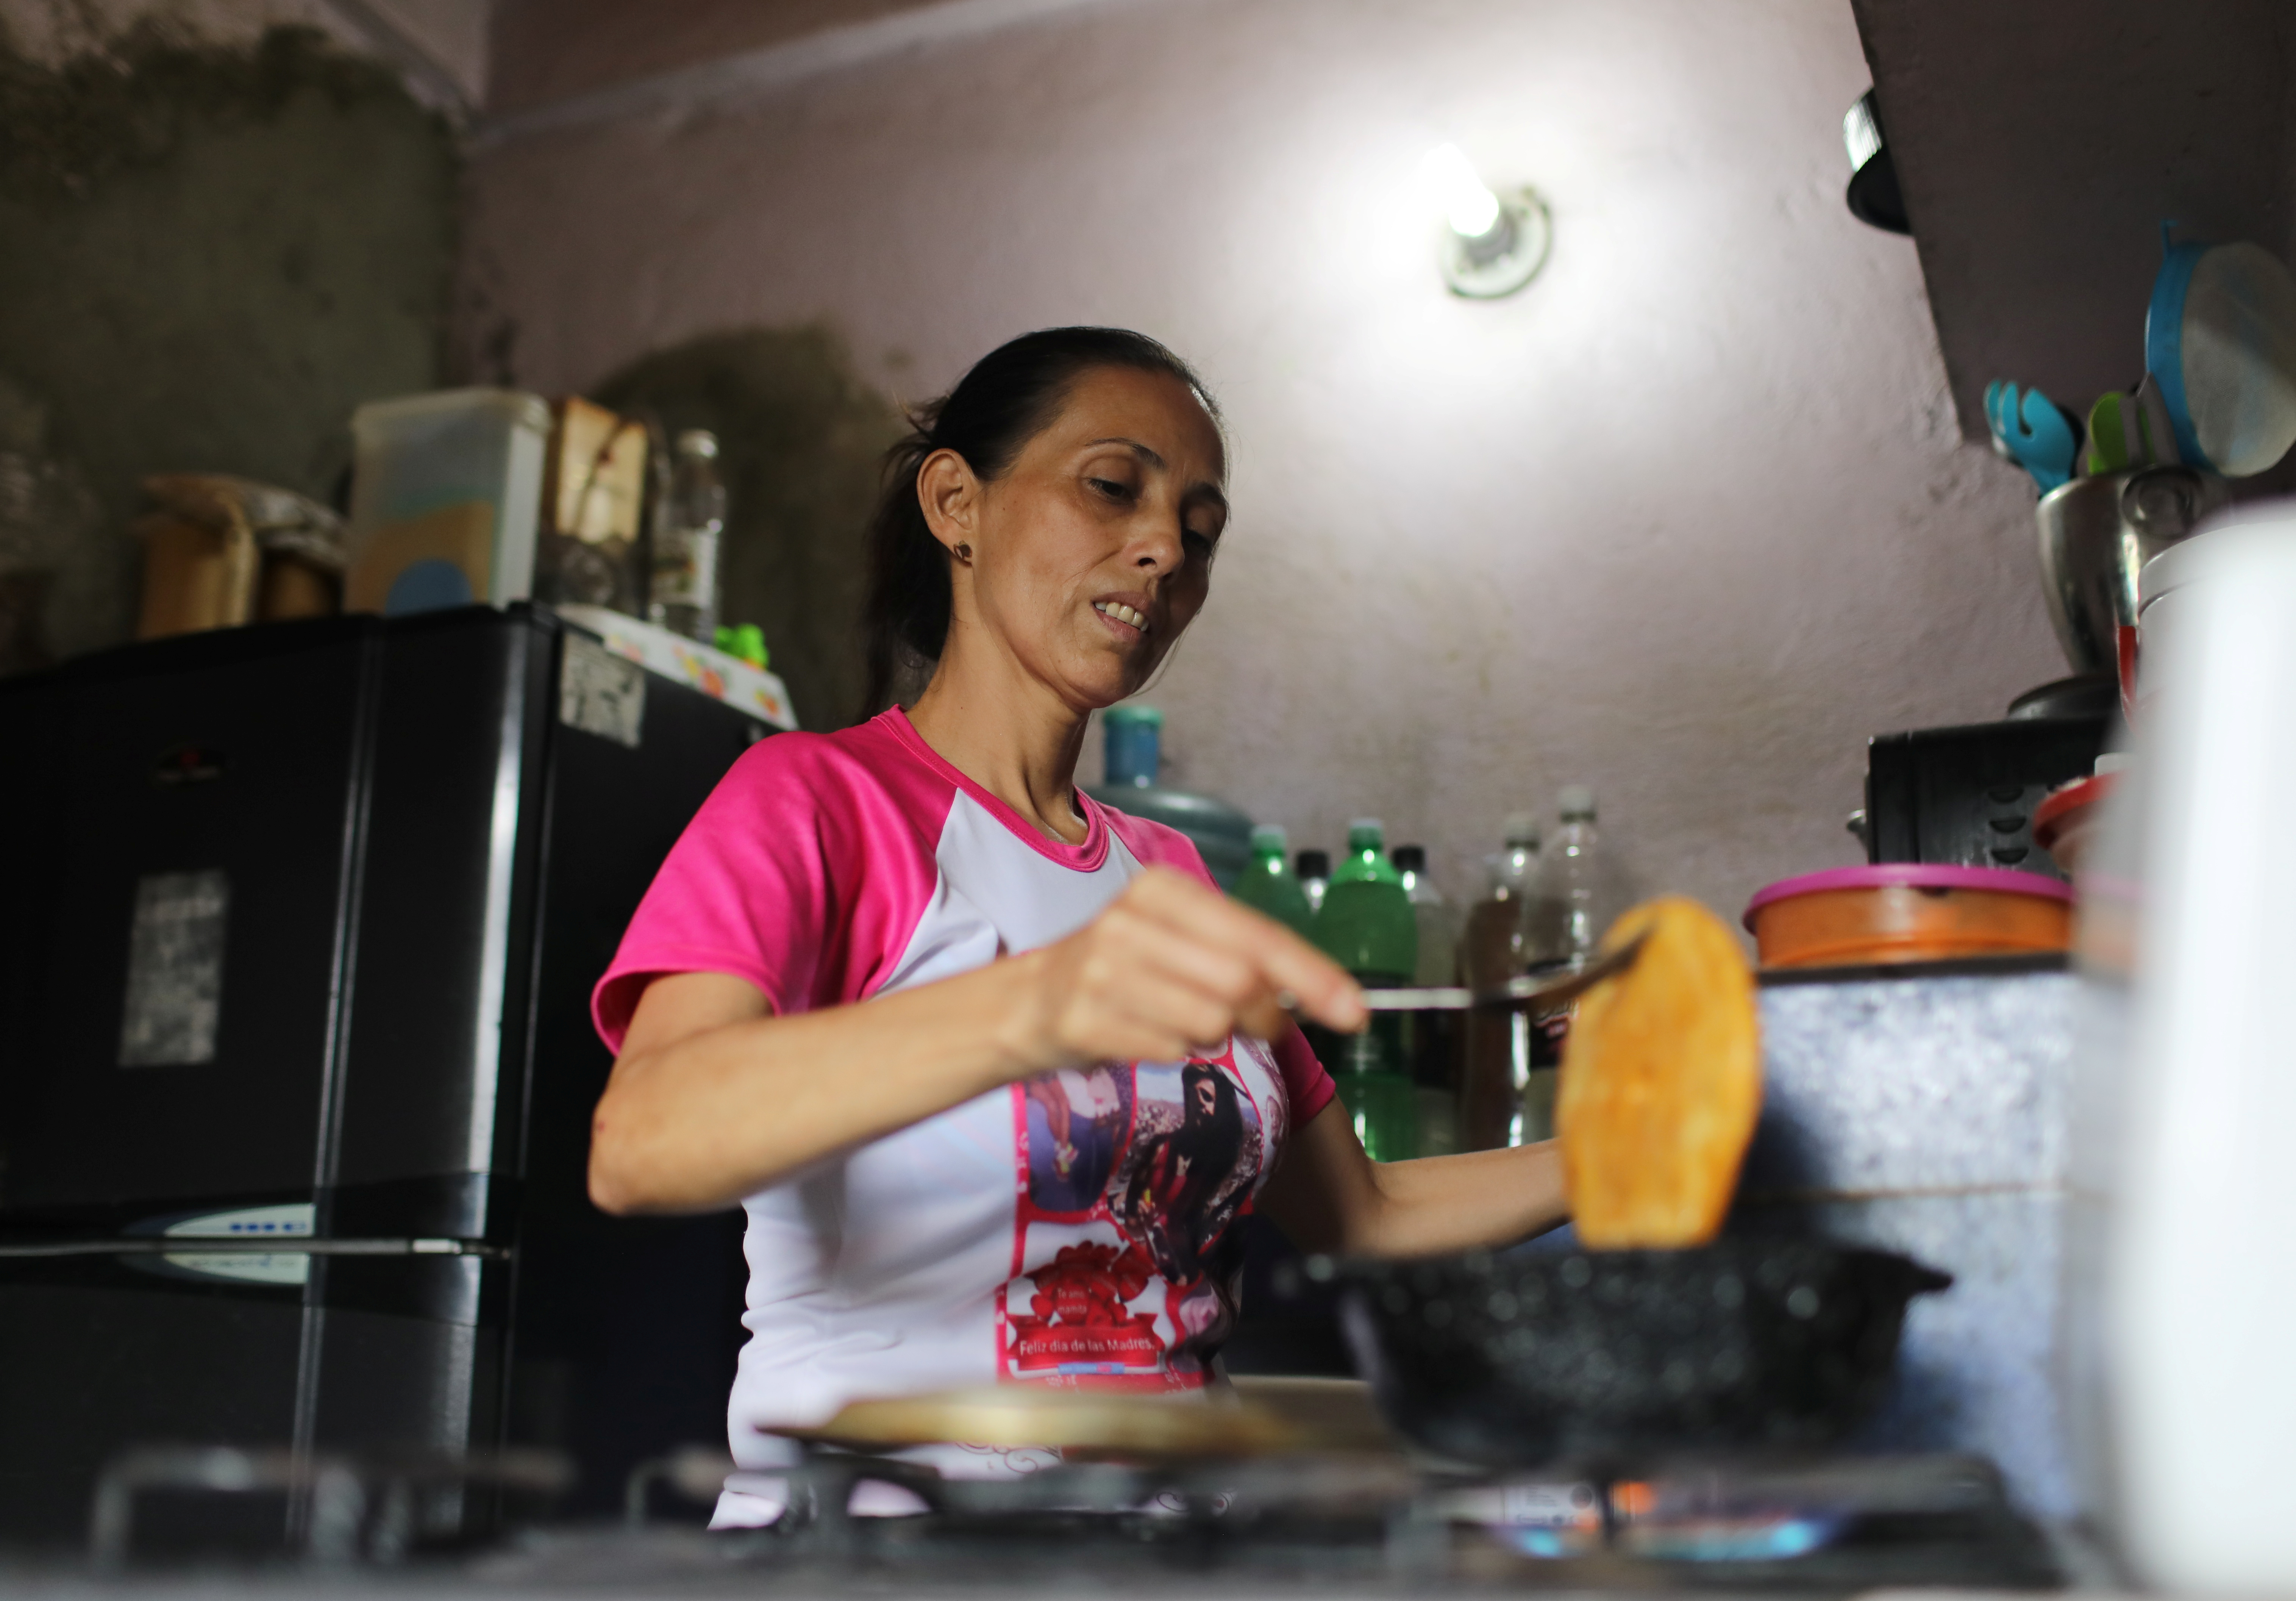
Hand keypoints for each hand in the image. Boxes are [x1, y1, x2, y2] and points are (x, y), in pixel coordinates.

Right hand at [1001, 866, 1365, 1072]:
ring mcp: (1103, 970)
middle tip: (1257, 1027)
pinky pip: (1167, 1050)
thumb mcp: (1176, 939)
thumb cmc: (1119, 970)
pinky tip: (1142, 1034)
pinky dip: (1171, 1051)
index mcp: (1163, 889)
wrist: (1024, 1002)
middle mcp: (1132, 921)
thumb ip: (1241, 955)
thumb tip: (1320, 994)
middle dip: (1265, 1017)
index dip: (1313, 976)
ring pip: (1208, 1022)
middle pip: (1241, 983)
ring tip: (1175, 1020)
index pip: (1258, 935)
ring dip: (1211, 1036)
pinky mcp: (1084, 1019)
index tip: (1354, 1011)